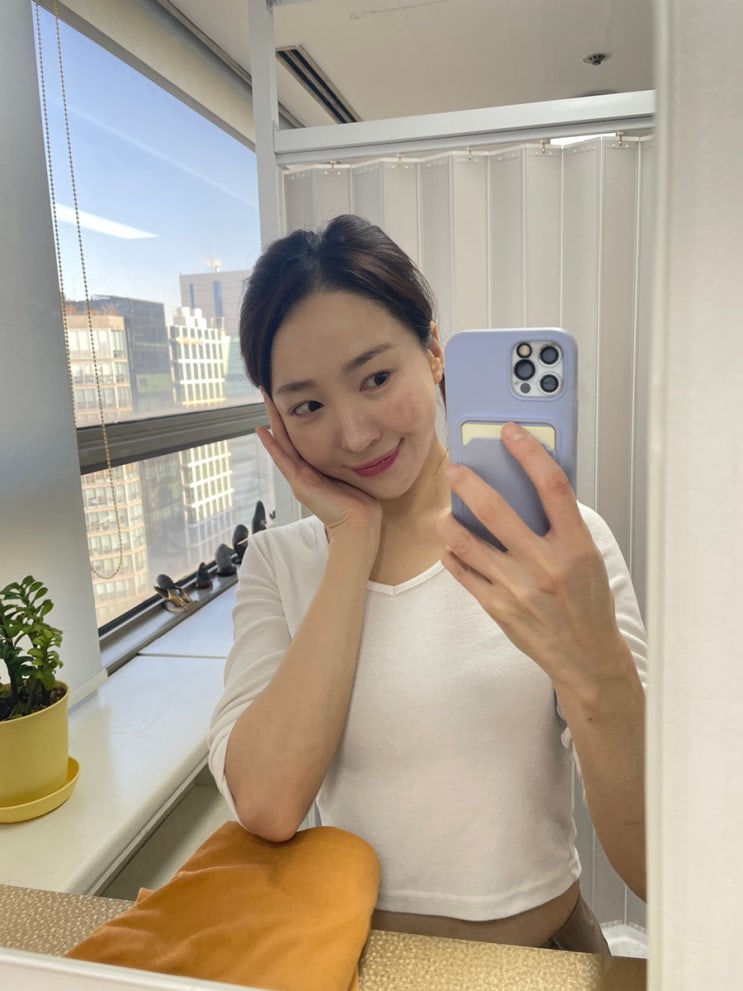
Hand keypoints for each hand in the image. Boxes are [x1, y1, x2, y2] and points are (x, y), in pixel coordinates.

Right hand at [258, 392, 381, 557]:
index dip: (295, 416)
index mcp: (318, 468)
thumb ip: (352, 458)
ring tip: (265, 399)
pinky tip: (262, 430)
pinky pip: (283, 459)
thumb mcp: (355, 472)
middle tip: (270, 390)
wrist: (360, 525)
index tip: (291, 396)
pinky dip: (272, 445)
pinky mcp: (299, 484)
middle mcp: (305, 472)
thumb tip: (364, 439)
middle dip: (280, 412)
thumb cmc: (363, 503)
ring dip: (273, 420)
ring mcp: (300, 478)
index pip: (302, 437)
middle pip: (288, 436)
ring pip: (282, 443)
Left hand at [436, 423, 625, 690]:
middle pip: (497, 512)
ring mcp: (518, 588)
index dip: (530, 453)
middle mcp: (545, 565)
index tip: (510, 432)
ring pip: (467, 544)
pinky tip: (451, 546)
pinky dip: (452, 555)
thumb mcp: (587, 557)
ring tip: (445, 513)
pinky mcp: (497, 608)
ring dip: (449, 522)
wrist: (586, 657)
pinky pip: (463, 573)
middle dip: (468, 484)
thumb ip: (560, 525)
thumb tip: (525, 485)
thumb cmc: (587, 603)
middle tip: (454, 469)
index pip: (552, 487)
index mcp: (575, 546)